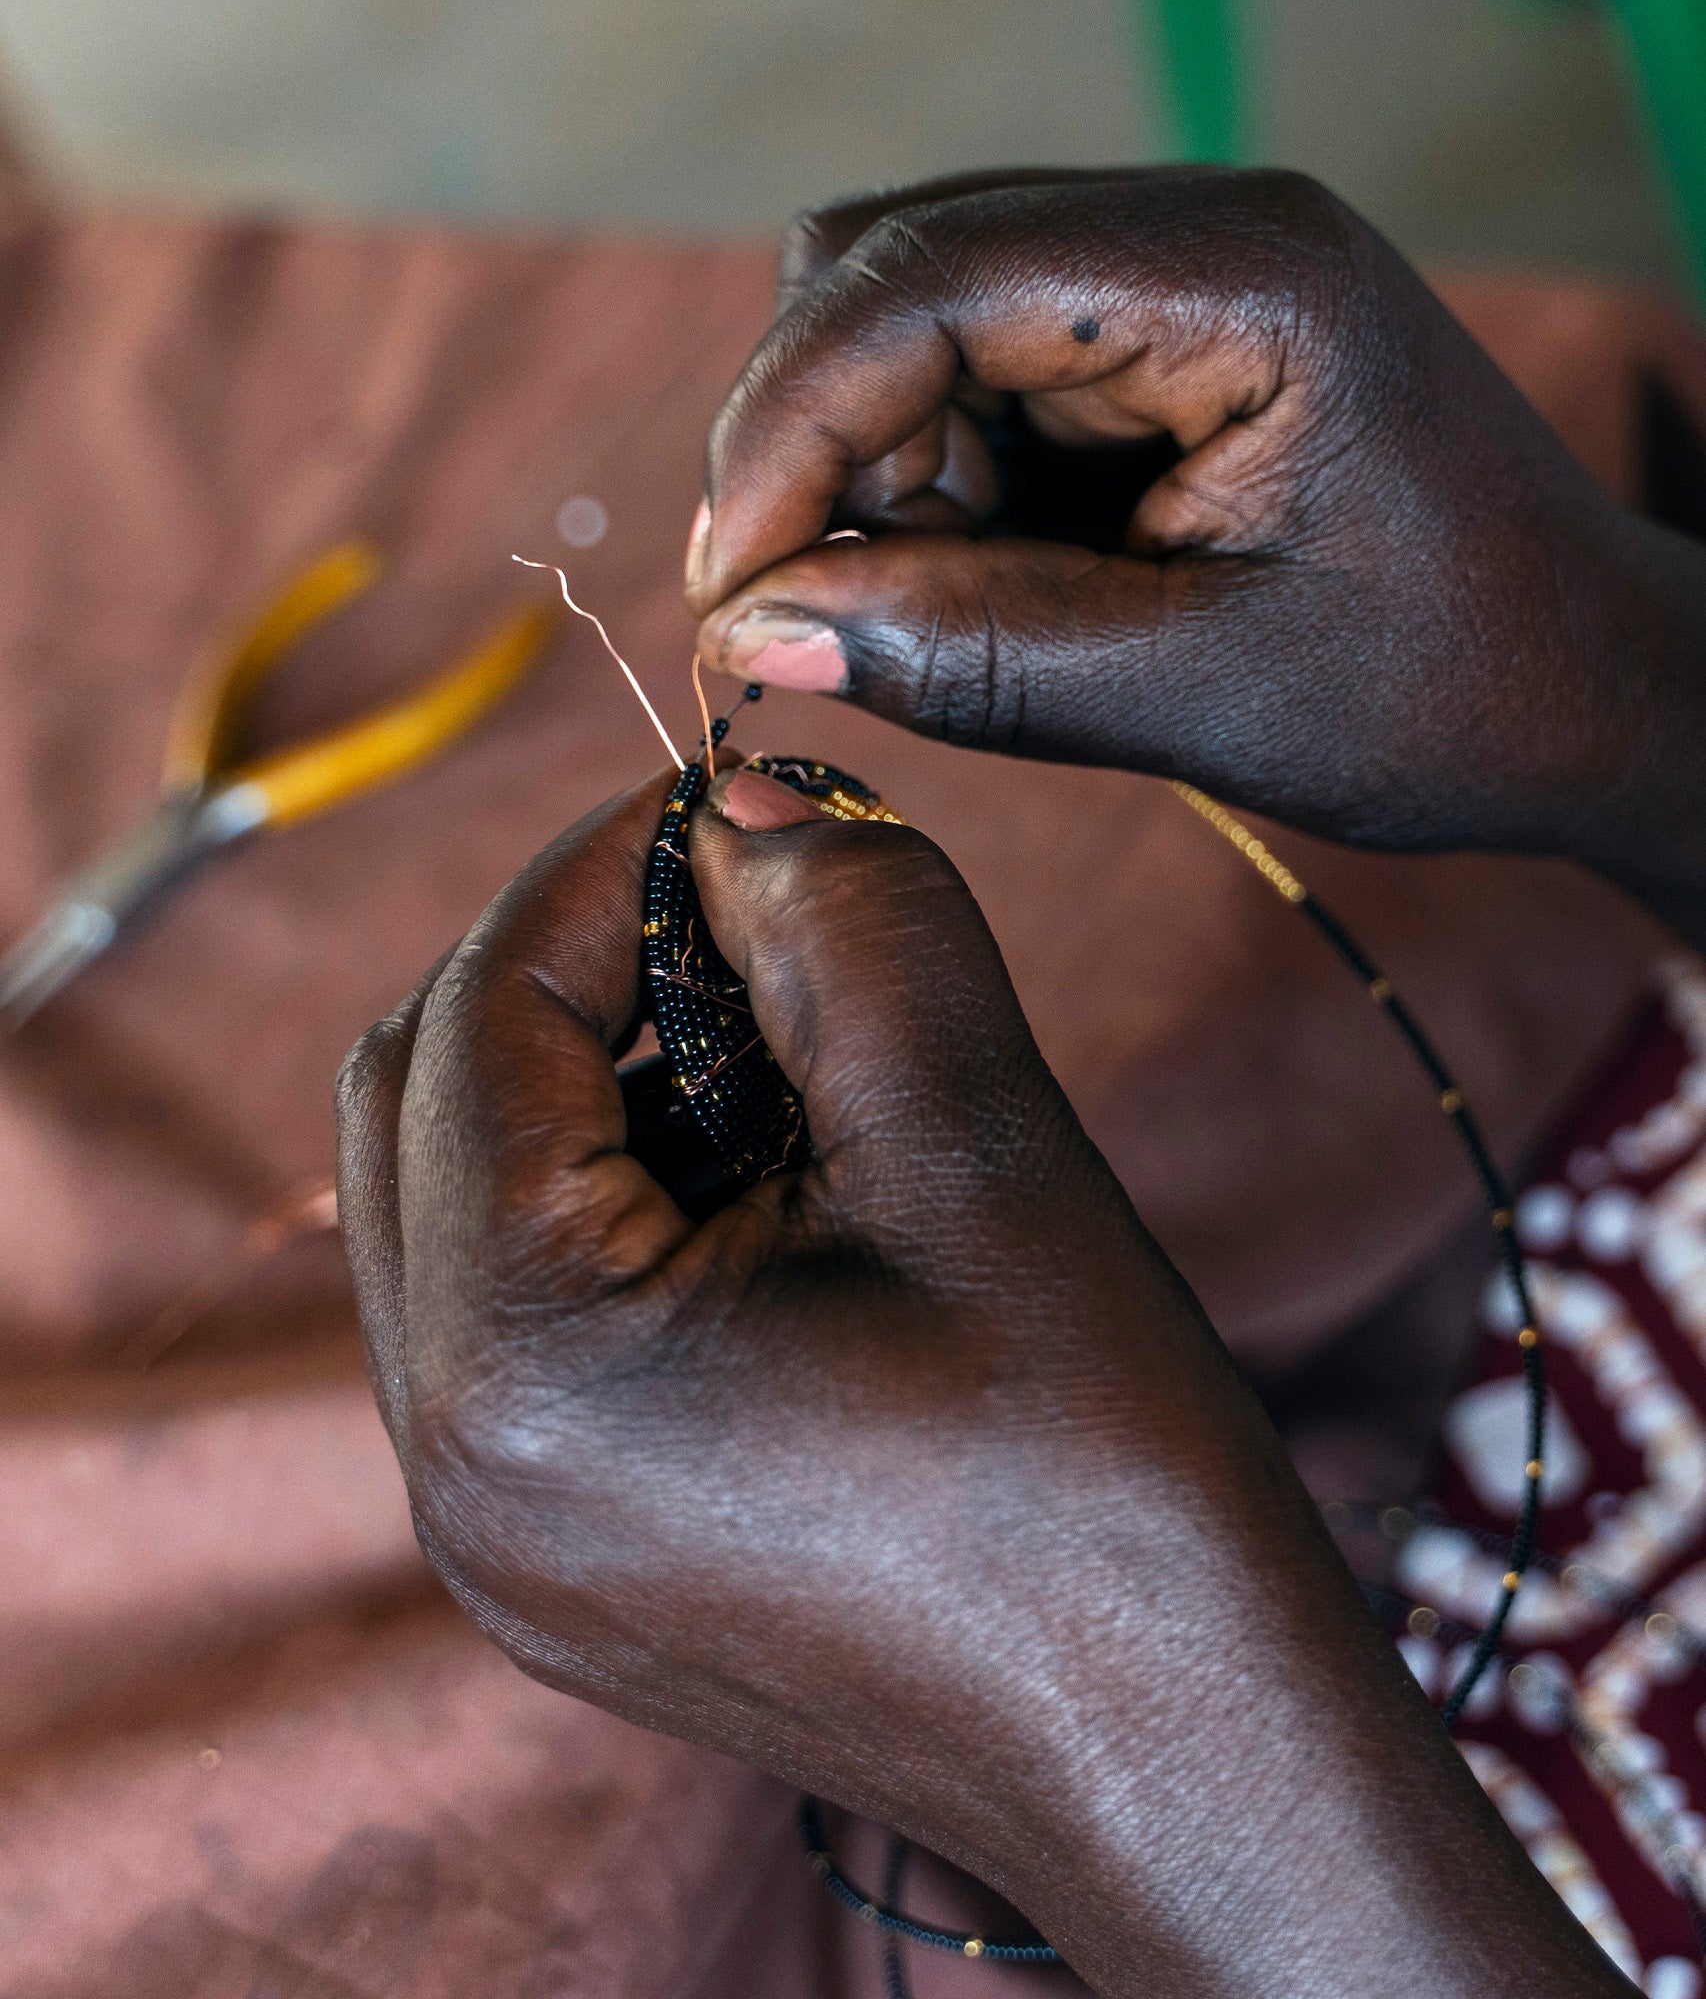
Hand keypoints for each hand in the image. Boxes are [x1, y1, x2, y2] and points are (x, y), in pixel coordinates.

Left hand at [337, 767, 1630, 1997]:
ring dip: (593, 1088)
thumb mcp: (980, 1142)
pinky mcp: (557, 1559)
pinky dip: (609, 1207)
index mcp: (526, 1363)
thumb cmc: (1107, 1472)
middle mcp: (455, 1465)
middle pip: (423, 1099)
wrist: (1185, 1755)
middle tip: (752, 927)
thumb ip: (848, 920)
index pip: (485, 1012)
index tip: (726, 805)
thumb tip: (746, 803)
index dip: (601, 871)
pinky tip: (773, 1203)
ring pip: (459, 1205)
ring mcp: (493, 1532)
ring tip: (785, 1078)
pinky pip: (516, 1319)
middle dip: (578, 974)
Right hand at [686, 168, 1705, 936]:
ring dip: (865, 476)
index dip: (789, 430)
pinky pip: (964, 383)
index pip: (926, 280)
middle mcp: (1190, 234)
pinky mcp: (1143, 345)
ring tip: (923, 619)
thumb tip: (755, 638)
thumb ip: (975, 655)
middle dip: (811, 450)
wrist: (1577, 690)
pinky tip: (968, 585)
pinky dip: (923, 490)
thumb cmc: (1442, 692)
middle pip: (889, 269)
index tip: (729, 591)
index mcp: (1239, 278)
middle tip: (795, 624)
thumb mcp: (1202, 693)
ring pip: (904, 323)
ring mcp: (1163, 280)